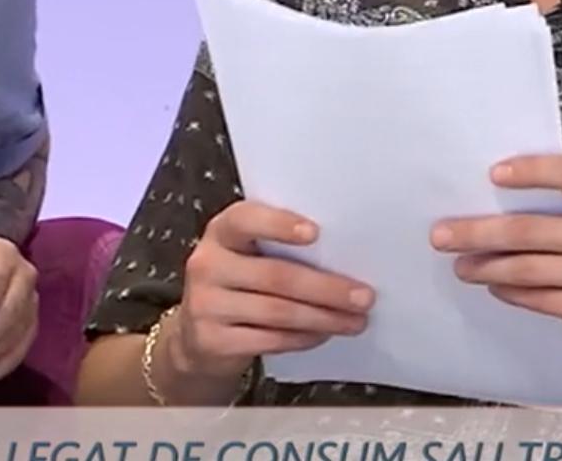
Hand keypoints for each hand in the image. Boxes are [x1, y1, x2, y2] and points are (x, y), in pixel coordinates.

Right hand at [166, 201, 372, 386]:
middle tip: (364, 296)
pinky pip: (270, 340)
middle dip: (326, 288)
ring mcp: (205, 304)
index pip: (245, 220)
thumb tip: (343, 258)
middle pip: (275, 275)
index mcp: (220, 233)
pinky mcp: (212, 341)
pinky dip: (303, 338)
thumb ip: (278, 249)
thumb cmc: (237, 284)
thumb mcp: (246, 256)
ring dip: (323, 318)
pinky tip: (324, 334)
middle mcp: (207, 264)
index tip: (316, 233)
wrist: (196, 336)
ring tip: (355, 321)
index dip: (279, 225)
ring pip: (278, 312)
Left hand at [432, 155, 561, 350]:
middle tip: (440, 234)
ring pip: (527, 269)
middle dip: (477, 232)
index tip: (493, 174)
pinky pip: (540, 299)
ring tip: (460, 264)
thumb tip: (500, 197)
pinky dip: (510, 292)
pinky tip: (494, 285)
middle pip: (529, 231)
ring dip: (485, 267)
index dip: (532, 171)